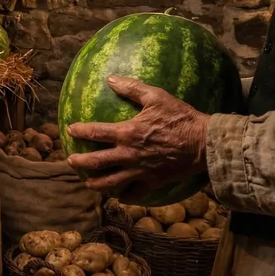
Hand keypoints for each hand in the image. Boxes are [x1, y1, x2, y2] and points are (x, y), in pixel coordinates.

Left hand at [66, 75, 210, 201]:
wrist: (204, 143)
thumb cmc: (180, 118)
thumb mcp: (156, 97)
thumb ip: (132, 88)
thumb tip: (111, 79)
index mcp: (127, 133)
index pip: (95, 132)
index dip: (79, 131)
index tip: (70, 129)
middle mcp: (129, 154)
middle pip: (96, 162)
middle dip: (80, 162)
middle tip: (70, 161)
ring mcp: (139, 171)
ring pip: (111, 182)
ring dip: (96, 184)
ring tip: (88, 183)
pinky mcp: (152, 182)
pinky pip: (135, 194)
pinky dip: (125, 197)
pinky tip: (119, 197)